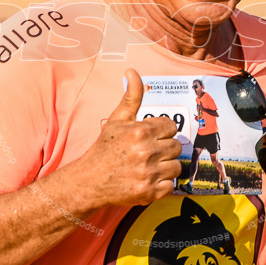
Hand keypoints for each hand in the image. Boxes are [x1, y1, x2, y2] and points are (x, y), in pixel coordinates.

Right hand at [81, 69, 181, 207]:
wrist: (90, 180)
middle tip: (147, 153)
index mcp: (141, 131)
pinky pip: (170, 185)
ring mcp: (149, 173)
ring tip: (148, 166)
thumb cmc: (105, 148)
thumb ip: (131, 96)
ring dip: (165, 167)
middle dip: (163, 149)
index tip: (149, 137)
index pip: (171, 127)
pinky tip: (148, 179)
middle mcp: (147, 152)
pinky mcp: (149, 192)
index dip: (161, 132)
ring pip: (176, 166)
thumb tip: (132, 71)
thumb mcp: (117, 119)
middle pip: (175, 147)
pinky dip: (162, 184)